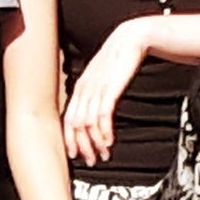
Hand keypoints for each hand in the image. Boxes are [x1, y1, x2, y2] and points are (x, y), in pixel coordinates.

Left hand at [62, 24, 143, 165]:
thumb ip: (96, 94)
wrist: (131, 38)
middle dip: (81, 146)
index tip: (76, 154)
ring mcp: (95, 88)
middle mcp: (83, 89)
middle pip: (74, 124)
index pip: (67, 119)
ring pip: (87, 122)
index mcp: (79, 88)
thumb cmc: (119, 59)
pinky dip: (104, 130)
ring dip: (95, 142)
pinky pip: (102, 114)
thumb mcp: (103, 78)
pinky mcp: (110, 87)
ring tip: (103, 154)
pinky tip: (109, 141)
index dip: (70, 139)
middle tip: (90, 160)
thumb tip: (95, 114)